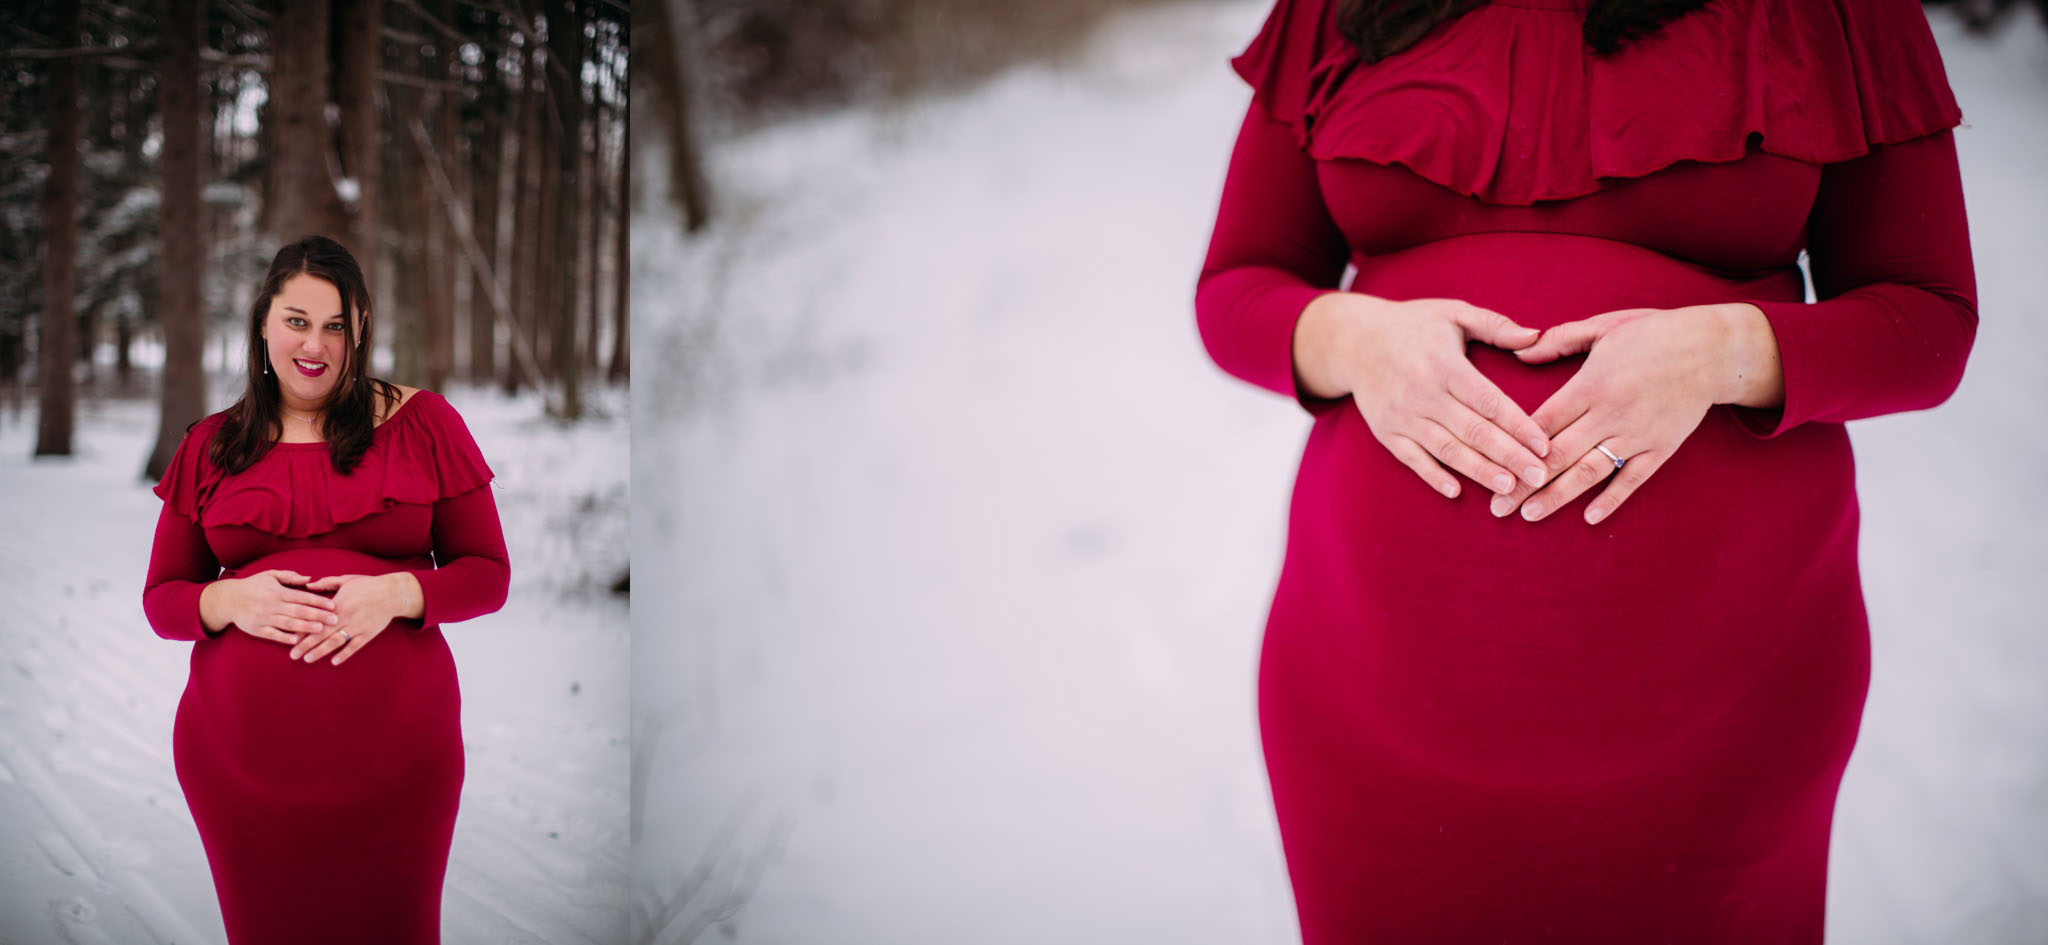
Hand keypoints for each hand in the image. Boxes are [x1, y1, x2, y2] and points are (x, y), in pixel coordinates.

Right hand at [199, 569, 338, 644]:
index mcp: (278, 592)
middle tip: (335, 620)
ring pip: (288, 624)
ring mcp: (264, 618)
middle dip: (318, 615)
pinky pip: (272, 635)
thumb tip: (310, 579)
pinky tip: (297, 641)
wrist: (228, 599)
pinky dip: (284, 637)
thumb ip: (290, 577)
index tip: (333, 606)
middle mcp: (272, 605)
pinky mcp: (257, 629)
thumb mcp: (270, 575)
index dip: (318, 602)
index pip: (302, 597)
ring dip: (305, 627)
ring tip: (320, 630)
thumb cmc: (254, 585)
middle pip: (299, 611)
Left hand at [290, 573, 423, 665]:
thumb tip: (309, 585)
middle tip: (293, 655)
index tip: (289, 638)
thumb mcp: (346, 580)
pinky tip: (334, 662)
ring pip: (336, 642)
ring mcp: (357, 627)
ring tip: (308, 659)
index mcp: (338, 604)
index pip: (316, 619)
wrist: (392, 593)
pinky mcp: (368, 633)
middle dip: (306, 645)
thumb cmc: (368, 585)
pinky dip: (344, 654)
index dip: (302, 629)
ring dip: (321, 652)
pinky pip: (354, 646)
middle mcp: (345, 617)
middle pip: (322, 634)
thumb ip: (326, 583)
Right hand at [1295, 292, 1551, 498]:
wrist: (1354, 341)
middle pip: (1473, 431)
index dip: (1519, 425)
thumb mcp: (1454, 312)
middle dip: (1509, 456)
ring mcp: (1402, 416)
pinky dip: (1432, 476)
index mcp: (1444, 365)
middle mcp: (1423, 393)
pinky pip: (1412, 459)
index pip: (1488, 401)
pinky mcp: (1387, 432)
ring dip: (1479, 471)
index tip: (1545, 445)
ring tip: (1509, 487)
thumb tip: (1537, 337)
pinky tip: (1456, 491)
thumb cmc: (1413, 324)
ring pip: (1446, 449)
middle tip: (1539, 476)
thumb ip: (1496, 326)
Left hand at [1488, 304, 1759, 523]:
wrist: (1712, 349)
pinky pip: (1632, 479)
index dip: (1515, 447)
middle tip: (1497, 507)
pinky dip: (1611, 499)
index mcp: (1591, 385)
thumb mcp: (1604, 326)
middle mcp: (1610, 414)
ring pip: (1590, 472)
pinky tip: (1589, 518)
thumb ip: (1560, 340)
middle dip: (1525, 483)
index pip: (1543, 423)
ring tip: (1530, 515)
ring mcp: (1636, 435)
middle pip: (1558, 455)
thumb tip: (1521, 350)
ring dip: (1558, 497)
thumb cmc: (1653, 333)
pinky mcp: (1659, 448)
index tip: (1489, 466)